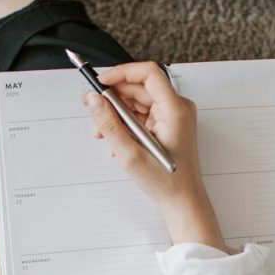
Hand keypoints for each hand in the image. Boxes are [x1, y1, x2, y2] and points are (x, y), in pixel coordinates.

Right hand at [83, 62, 225, 250]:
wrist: (182, 201)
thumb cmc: (166, 182)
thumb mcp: (129, 154)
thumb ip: (109, 124)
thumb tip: (93, 99)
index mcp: (174, 110)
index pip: (148, 73)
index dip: (122, 73)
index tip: (101, 82)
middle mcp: (177, 108)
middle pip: (140, 87)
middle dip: (114, 96)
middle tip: (92, 106)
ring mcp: (174, 116)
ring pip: (139, 100)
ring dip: (117, 112)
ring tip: (102, 131)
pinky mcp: (168, 124)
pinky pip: (143, 113)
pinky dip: (127, 122)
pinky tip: (116, 139)